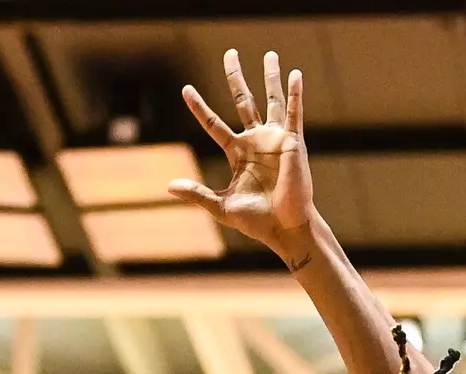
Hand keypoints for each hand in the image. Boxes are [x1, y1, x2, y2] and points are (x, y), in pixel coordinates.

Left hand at [170, 49, 314, 259]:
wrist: (284, 228)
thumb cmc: (256, 221)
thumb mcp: (220, 207)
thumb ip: (197, 194)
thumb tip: (169, 186)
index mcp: (237, 153)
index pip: (213, 124)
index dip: (200, 107)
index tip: (186, 89)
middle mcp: (255, 141)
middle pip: (243, 101)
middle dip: (236, 78)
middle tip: (230, 54)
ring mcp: (274, 139)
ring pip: (270, 100)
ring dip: (270, 77)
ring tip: (270, 54)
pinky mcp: (292, 143)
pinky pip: (293, 114)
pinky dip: (296, 94)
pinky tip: (295, 74)